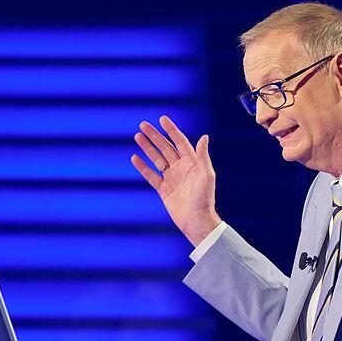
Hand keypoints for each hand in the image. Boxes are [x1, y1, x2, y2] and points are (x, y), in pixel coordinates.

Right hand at [130, 116, 221, 245]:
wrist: (196, 221)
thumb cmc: (204, 198)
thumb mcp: (207, 175)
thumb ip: (202, 156)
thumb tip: (204, 136)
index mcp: (192, 163)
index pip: (180, 142)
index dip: (171, 130)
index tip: (162, 119)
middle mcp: (181, 168)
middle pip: (165, 148)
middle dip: (155, 136)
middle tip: (143, 125)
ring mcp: (172, 179)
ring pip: (157, 159)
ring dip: (148, 148)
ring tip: (137, 136)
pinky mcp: (164, 190)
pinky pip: (151, 176)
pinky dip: (142, 167)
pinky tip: (134, 158)